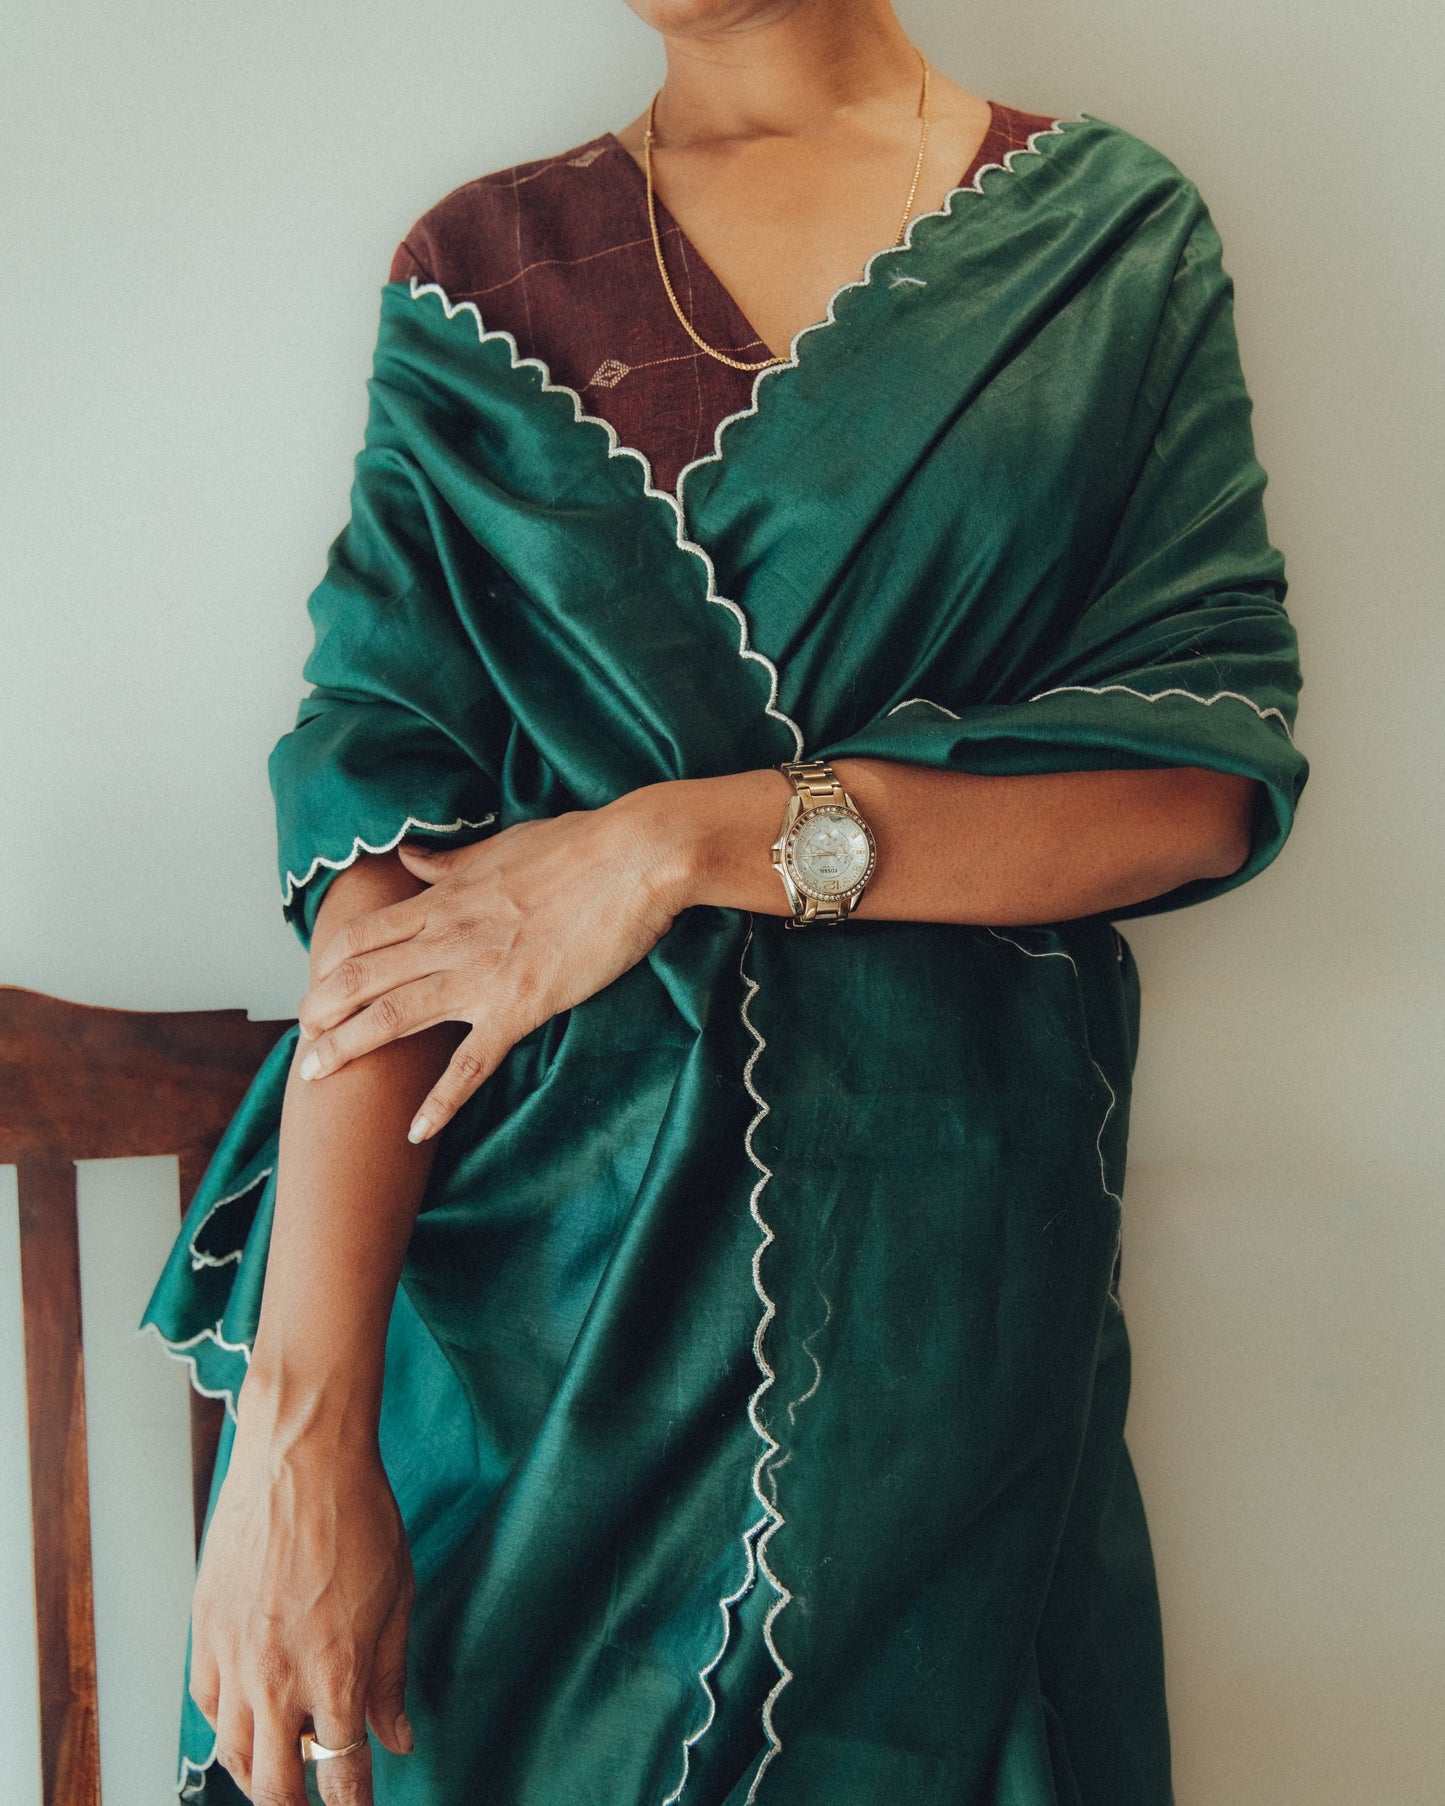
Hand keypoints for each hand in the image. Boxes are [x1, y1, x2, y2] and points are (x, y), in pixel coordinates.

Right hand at [188, 1392, 414, 1805]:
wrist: (302, 1455)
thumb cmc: (359, 1514)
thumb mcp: (398, 1596)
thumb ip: (391, 1676)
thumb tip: (396, 1739)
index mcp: (336, 1672)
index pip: (341, 1774)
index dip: (352, 1804)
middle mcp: (278, 1677)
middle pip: (275, 1785)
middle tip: (313, 1803)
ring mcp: (235, 1656)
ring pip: (233, 1753)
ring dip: (257, 1777)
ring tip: (277, 1779)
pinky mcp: (205, 1630)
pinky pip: (207, 1704)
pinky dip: (225, 1725)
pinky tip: (245, 1722)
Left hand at [293, 791, 689, 1140]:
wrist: (633, 860)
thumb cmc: (577, 846)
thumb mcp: (501, 845)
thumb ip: (450, 861)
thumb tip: (412, 858)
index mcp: (444, 900)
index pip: (364, 936)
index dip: (329, 964)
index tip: (315, 987)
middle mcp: (448, 938)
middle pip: (362, 978)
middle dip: (321, 1011)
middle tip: (301, 1040)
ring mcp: (480, 976)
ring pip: (394, 1016)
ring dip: (348, 1046)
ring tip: (315, 1073)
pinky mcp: (519, 1008)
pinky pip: (469, 1064)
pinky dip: (440, 1101)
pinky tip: (415, 1129)